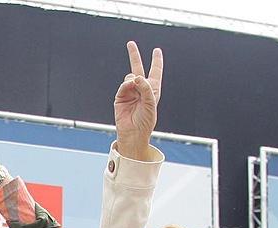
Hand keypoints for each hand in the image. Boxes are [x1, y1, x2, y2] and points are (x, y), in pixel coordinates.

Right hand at [114, 41, 162, 158]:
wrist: (133, 133)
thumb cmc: (146, 121)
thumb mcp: (151, 103)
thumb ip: (146, 88)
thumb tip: (135, 76)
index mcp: (152, 90)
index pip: (155, 72)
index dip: (156, 61)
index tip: (157, 50)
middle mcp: (141, 89)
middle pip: (138, 68)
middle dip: (134, 56)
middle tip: (130, 43)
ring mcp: (130, 92)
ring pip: (130, 77)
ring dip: (133, 80)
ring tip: (135, 87)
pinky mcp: (120, 97)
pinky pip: (123, 85)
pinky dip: (127, 85)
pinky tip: (129, 87)